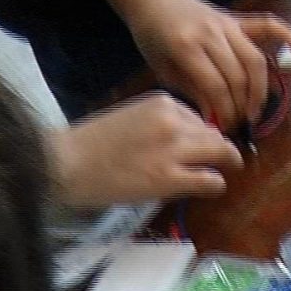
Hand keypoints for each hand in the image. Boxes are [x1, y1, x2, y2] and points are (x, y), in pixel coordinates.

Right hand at [50, 92, 242, 207]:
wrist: (65, 164)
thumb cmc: (91, 143)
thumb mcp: (131, 117)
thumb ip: (161, 123)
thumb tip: (192, 139)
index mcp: (162, 102)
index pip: (197, 117)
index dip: (200, 134)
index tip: (196, 145)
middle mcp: (173, 121)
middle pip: (214, 133)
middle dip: (219, 148)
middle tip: (222, 160)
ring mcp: (174, 150)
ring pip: (221, 153)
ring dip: (225, 164)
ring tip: (221, 172)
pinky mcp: (170, 179)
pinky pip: (211, 180)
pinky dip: (216, 185)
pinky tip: (210, 188)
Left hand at [126, 0, 290, 129]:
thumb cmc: (154, 38)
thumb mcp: (165, 70)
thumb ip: (193, 92)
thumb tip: (217, 119)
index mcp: (186, 46)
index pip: (216, 86)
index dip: (224, 111)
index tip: (225, 128)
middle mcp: (211, 33)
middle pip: (238, 76)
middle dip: (241, 106)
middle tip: (238, 124)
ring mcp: (227, 24)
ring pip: (254, 60)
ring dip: (259, 90)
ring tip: (255, 110)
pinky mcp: (237, 19)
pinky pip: (267, 25)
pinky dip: (286, 36)